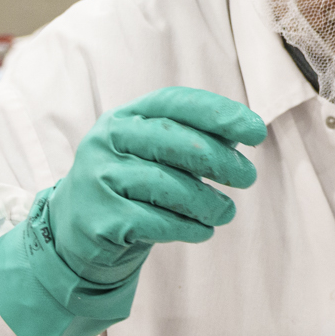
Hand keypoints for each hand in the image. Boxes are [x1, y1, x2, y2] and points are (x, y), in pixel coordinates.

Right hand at [41, 88, 267, 283]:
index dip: (218, 113)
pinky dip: (188, 227)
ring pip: (167, 185)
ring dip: (207, 202)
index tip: (257, 130)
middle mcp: (107, 140)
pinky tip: (202, 231)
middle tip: (248, 177)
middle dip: (219, 160)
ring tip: (226, 213)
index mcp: (125, 117)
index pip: (175, 103)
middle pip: (172, 140)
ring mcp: (99, 178)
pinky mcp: (101, 219)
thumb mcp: (156, 156)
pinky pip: (156, 221)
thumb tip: (244, 131)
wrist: (77, 232)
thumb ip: (195, 140)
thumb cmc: (133, 187)